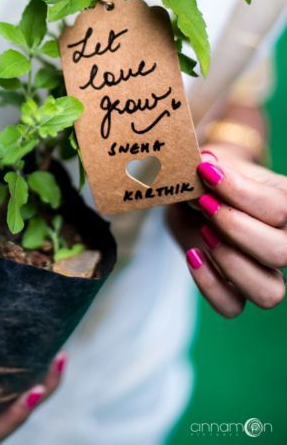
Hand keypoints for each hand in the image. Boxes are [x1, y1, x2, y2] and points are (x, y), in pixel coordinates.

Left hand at [166, 144, 286, 317]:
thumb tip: (205, 167)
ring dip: (232, 263)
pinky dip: (210, 286)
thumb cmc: (211, 172)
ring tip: (205, 233)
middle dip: (236, 227)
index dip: (241, 192)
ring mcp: (262, 270)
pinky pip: (232, 307)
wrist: (198, 190)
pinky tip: (193, 255)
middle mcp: (283, 241)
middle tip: (205, 203)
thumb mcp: (210, 164)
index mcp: (286, 203)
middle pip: (282, 252)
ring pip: (270, 293)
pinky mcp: (234, 288)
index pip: (281, 208)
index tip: (206, 172)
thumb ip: (209, 166)